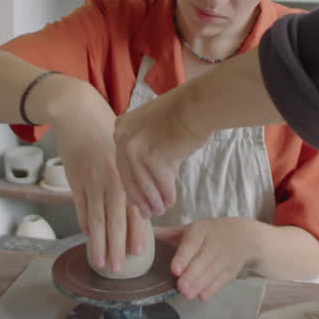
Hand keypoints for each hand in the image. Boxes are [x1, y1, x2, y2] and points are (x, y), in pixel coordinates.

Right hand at [52, 93, 146, 272]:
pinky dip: (83, 222)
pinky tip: (88, 237)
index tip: (140, 252)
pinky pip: (80, 206)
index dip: (137, 231)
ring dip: (98, 242)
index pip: (134, 207)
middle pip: (115, 219)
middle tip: (120, 269)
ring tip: (101, 263)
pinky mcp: (74, 179)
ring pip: (95, 218)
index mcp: (127, 173)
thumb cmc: (108, 131)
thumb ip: (136, 175)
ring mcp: (90, 180)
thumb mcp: (127, 150)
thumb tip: (147, 202)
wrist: (78, 113)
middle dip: (117, 245)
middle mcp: (111, 179)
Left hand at [114, 90, 209, 217]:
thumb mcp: (153, 129)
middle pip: (129, 176)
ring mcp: (136, 148)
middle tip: (147, 213)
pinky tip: (171, 201)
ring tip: (161, 210)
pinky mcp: (153, 158)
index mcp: (121, 128)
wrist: (197, 106)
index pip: (122, 163)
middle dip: (139, 198)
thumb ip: (147, 151)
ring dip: (154, 200)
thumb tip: (150, 183)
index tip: (137, 200)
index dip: (131, 185)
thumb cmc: (183, 114)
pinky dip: (167, 195)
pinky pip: (161, 184)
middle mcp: (123, 138)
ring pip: (144, 184)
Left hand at [156, 218, 262, 299]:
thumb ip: (168, 234)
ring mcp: (225, 257)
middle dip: (192, 275)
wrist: (243, 236)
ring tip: (187, 294)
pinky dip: (213, 289)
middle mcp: (214, 242)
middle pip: (203, 260)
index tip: (175, 269)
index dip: (183, 257)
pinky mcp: (231, 270)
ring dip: (200, 284)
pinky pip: (222, 280)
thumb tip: (144, 233)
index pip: (191, 243)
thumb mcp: (191, 229)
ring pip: (212, 272)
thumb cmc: (209, 233)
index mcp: (200, 230)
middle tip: (180, 287)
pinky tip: (202, 296)